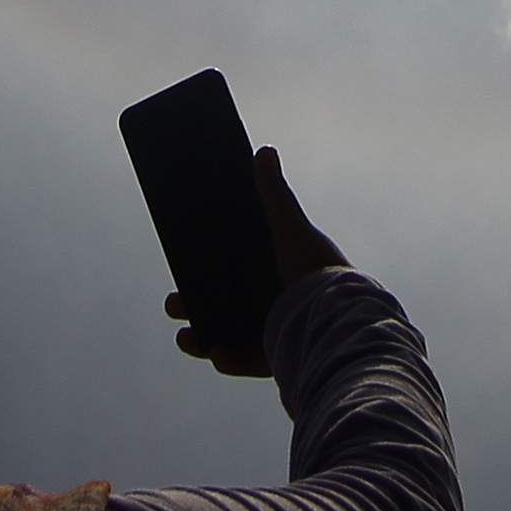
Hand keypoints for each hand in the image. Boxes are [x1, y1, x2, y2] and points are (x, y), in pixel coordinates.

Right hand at [164, 145, 346, 378]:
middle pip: (224, 300)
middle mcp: (275, 298)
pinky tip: (216, 353)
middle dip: (193, 302)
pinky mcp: (277, 358)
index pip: (235, 263)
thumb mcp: (291, 230)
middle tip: (172, 302)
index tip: (180, 259)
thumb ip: (274, 195)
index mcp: (277, 268)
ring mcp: (275, 329)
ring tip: (185, 336)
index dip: (205, 262)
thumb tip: (263, 150)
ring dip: (202, 335)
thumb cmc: (317, 273)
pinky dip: (228, 358)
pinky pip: (245, 360)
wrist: (338, 325)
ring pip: (227, 332)